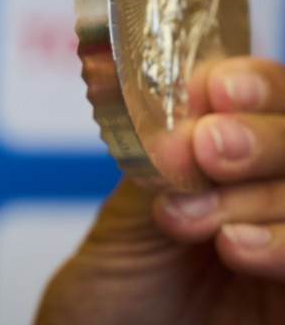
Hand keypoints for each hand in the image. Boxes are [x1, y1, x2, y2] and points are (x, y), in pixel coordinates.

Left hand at [36, 57, 284, 323]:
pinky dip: (284, 243)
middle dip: (262, 137)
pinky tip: (236, 245)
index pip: (270, 102)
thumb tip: (192, 116)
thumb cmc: (112, 293)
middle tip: (209, 148)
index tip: (218, 90)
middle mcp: (270, 196)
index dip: (257, 86)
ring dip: (263, 196)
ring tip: (190, 215)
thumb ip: (165, 164)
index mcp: (232, 165)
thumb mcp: (127, 217)